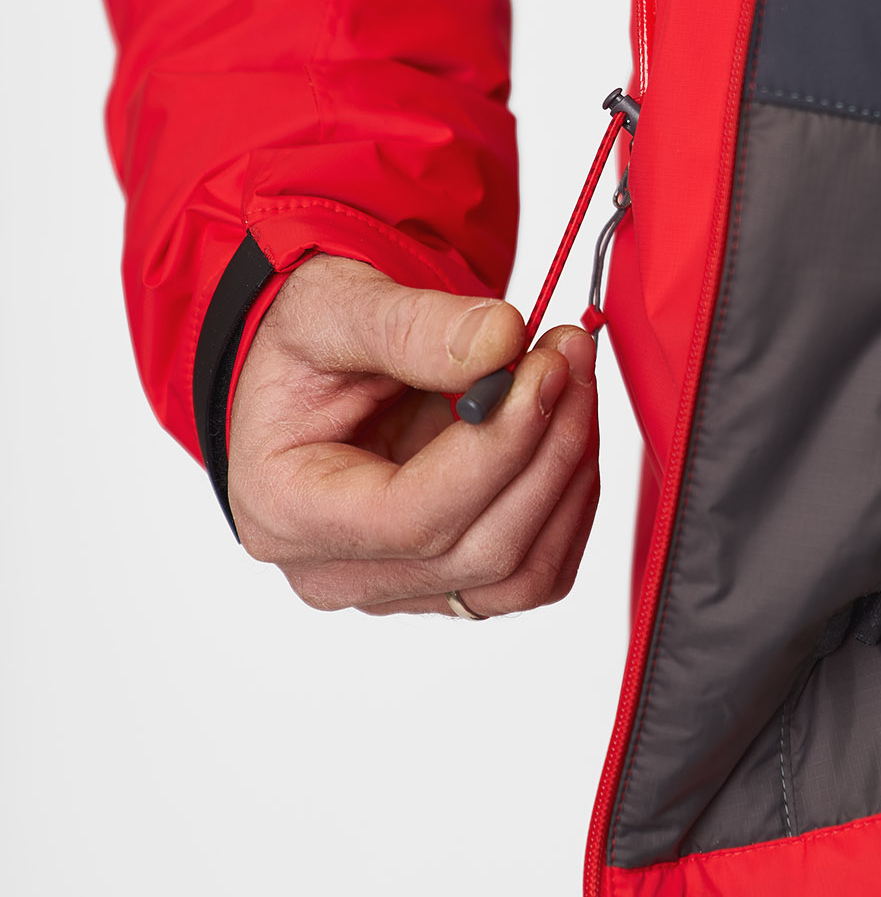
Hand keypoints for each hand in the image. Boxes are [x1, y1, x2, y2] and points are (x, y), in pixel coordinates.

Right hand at [227, 256, 598, 616]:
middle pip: (480, 551)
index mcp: (289, 511)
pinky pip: (535, 571)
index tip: (546, 370)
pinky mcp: (448, 581)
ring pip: (521, 574)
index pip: (415, 518)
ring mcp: (396, 588)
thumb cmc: (306, 347)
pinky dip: (570, 503)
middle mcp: (337, 571)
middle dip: (549, 449)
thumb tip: (502, 341)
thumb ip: (411, 326)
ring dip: (570, 477)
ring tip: (575, 384)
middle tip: (571, 357)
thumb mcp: (332, 307)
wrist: (314, 372)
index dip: (498, 447)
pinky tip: (567, 432)